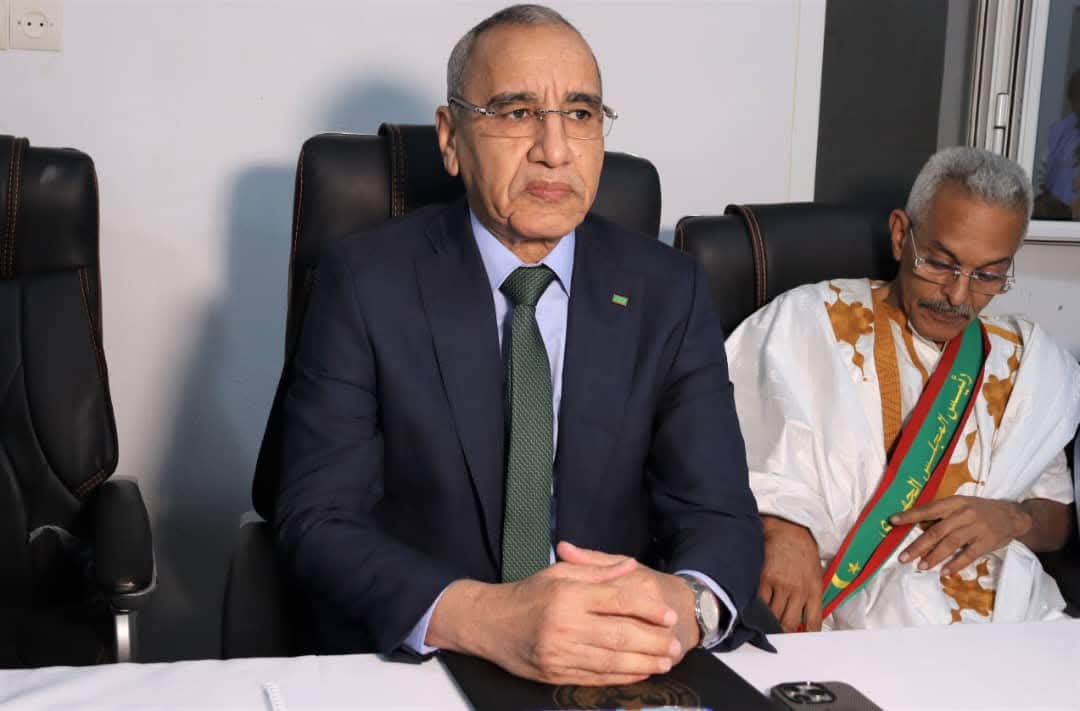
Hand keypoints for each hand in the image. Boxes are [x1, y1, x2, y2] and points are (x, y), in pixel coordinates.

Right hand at [427, 550, 681, 685]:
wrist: (488, 623)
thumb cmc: (527, 594)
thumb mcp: (559, 572)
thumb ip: (597, 571)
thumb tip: (631, 568)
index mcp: (568, 594)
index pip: (618, 600)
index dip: (648, 609)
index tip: (668, 615)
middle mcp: (565, 624)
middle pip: (620, 634)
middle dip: (654, 641)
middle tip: (675, 644)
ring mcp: (560, 652)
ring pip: (612, 660)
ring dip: (644, 663)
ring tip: (665, 661)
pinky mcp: (556, 674)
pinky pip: (597, 677)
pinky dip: (622, 677)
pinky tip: (640, 673)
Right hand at [758, 516, 823, 631]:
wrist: (788, 531)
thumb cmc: (803, 553)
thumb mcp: (816, 576)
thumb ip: (812, 598)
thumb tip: (806, 622)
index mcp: (814, 590)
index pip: (813, 623)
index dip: (806, 635)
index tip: (800, 640)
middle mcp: (798, 590)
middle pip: (789, 623)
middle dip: (784, 632)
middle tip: (779, 636)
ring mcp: (781, 585)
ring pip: (773, 616)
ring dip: (770, 623)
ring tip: (766, 627)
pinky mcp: (764, 579)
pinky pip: (760, 603)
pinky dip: (758, 610)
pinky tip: (756, 612)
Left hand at [891, 495, 1032, 575]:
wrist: (1013, 515)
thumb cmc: (980, 510)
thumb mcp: (961, 505)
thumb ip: (942, 514)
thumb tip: (916, 525)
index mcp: (955, 502)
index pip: (928, 509)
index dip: (910, 515)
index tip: (892, 521)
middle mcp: (964, 514)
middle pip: (937, 531)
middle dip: (918, 545)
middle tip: (903, 557)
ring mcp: (977, 528)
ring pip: (950, 544)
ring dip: (934, 557)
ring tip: (920, 566)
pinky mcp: (987, 542)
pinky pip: (968, 555)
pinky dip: (955, 564)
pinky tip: (944, 572)